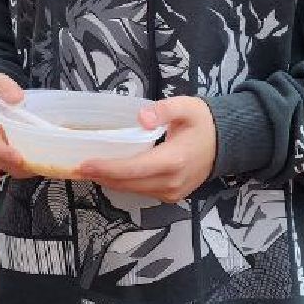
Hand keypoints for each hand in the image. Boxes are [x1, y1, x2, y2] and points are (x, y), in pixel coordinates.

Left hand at [78, 95, 217, 202]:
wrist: (226, 143)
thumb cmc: (203, 122)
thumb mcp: (186, 107)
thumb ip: (163, 110)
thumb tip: (141, 118)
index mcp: (174, 160)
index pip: (134, 169)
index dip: (107, 168)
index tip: (84, 164)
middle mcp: (172, 181)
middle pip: (129, 183)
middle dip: (102, 176)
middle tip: (78, 166)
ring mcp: (172, 192)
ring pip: (133, 190)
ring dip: (111, 181)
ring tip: (90, 169)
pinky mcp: (172, 196)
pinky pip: (142, 192)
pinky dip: (125, 183)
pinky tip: (111, 173)